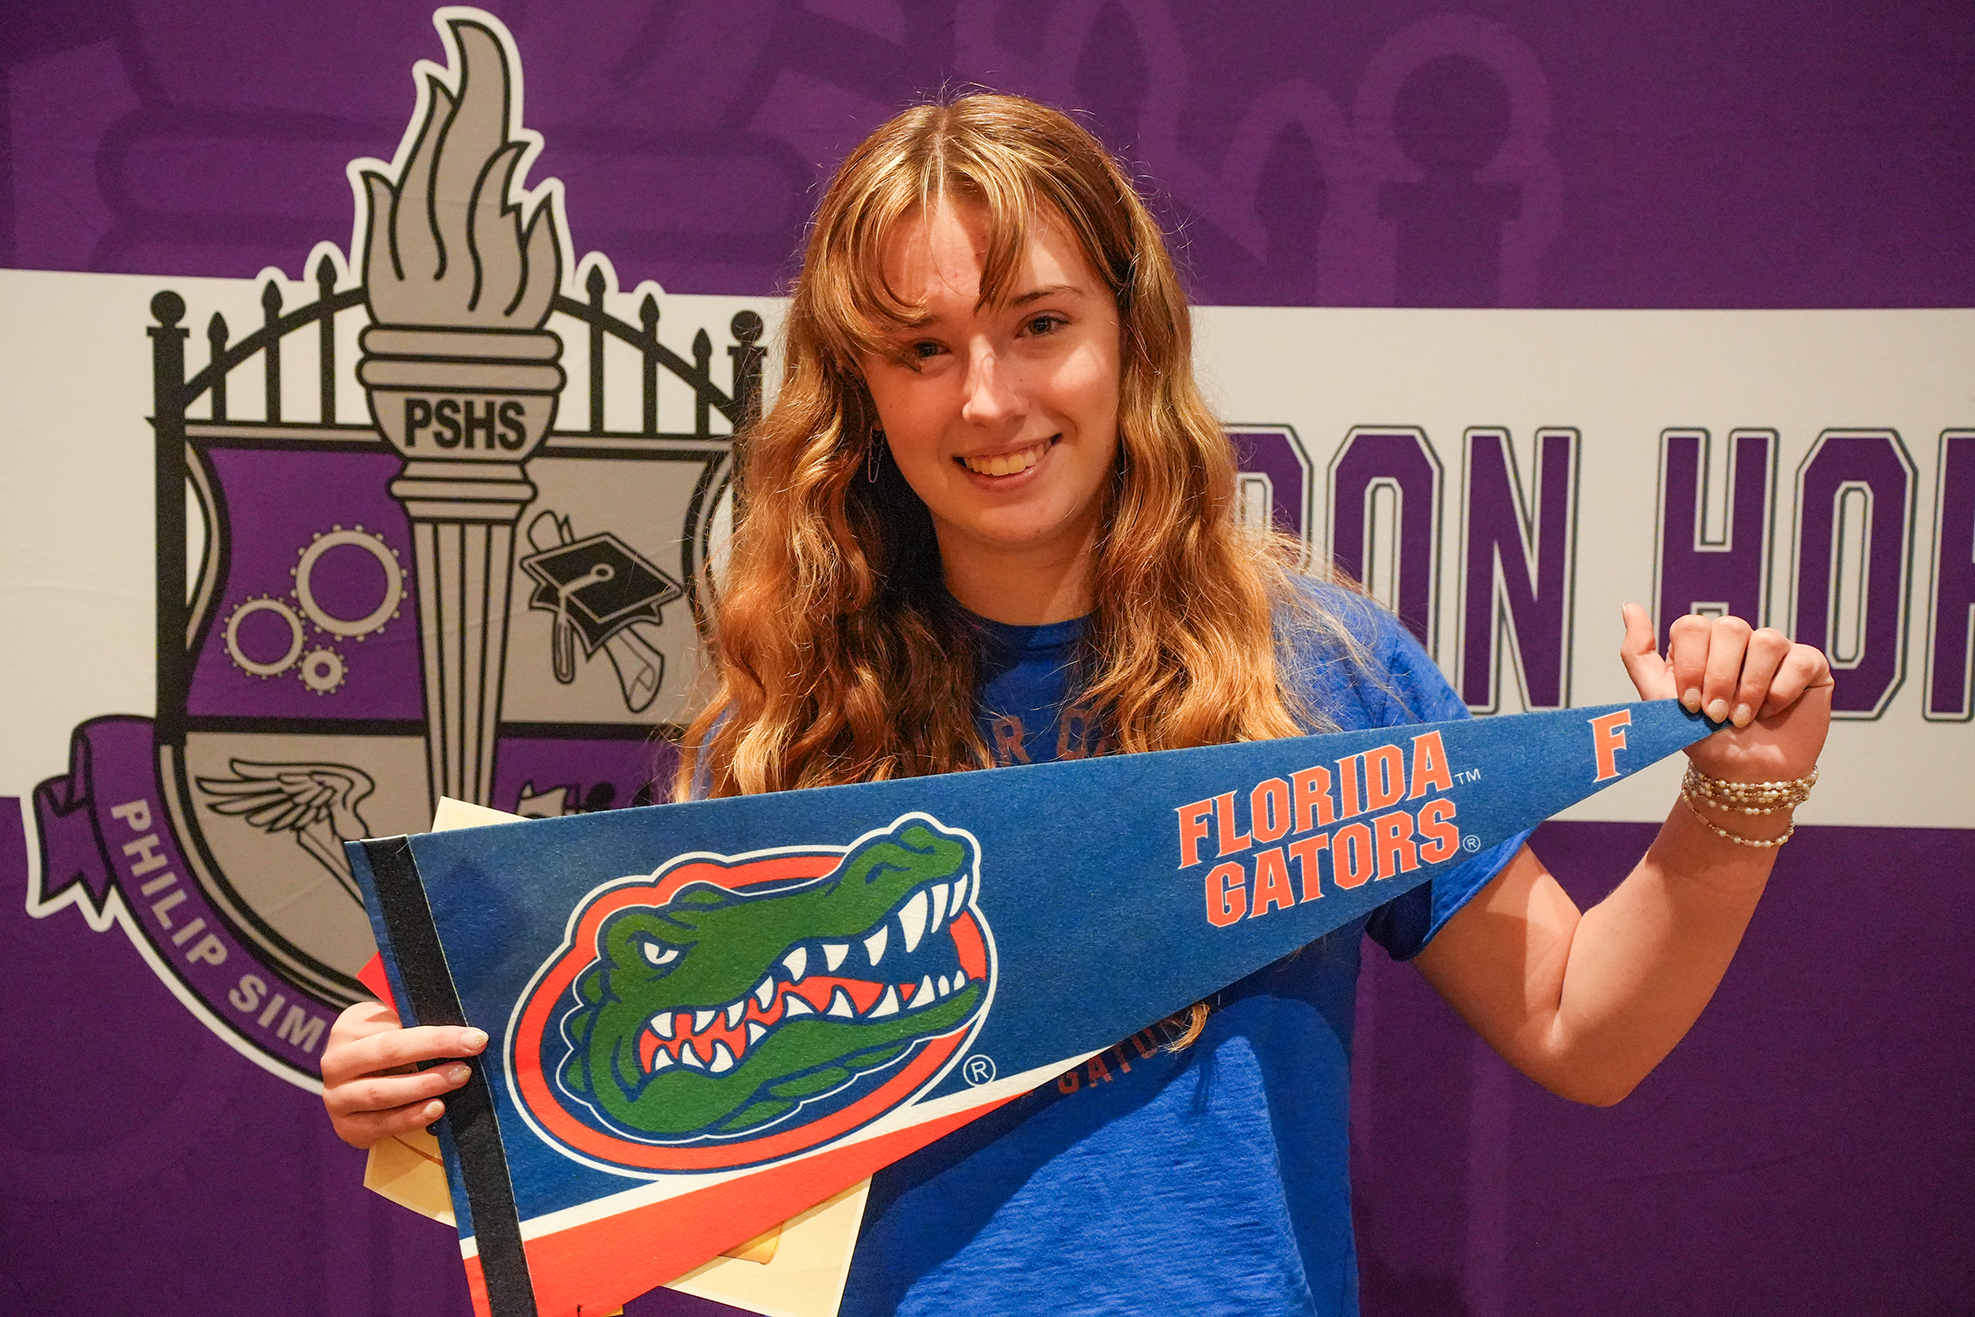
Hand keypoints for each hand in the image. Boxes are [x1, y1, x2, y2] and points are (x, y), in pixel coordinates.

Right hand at [320, 1001, 486, 1148]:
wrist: (361, 1091)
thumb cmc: (389, 1052)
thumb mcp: (394, 1028)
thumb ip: (416, 1023)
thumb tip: (462, 1028)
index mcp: (348, 1028)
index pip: (396, 1026)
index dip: (437, 1032)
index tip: (475, 1036)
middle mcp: (336, 1062)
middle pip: (388, 1052)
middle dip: (434, 1049)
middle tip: (473, 1050)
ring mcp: (337, 1098)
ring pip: (382, 1091)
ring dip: (425, 1084)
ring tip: (459, 1078)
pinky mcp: (347, 1128)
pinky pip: (382, 1124)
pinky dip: (411, 1117)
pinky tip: (436, 1109)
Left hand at [1618, 603, 1831, 783]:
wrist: (1743, 775)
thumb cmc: (1701, 737)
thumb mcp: (1658, 699)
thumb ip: (1638, 652)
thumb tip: (1629, 606)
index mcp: (1700, 644)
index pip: (1692, 626)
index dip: (1690, 666)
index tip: (1690, 705)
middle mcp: (1738, 640)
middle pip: (1729, 627)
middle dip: (1720, 679)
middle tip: (1716, 714)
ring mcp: (1775, 649)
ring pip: (1766, 641)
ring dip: (1750, 688)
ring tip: (1743, 718)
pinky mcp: (1809, 664)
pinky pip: (1800, 660)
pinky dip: (1782, 692)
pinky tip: (1772, 712)